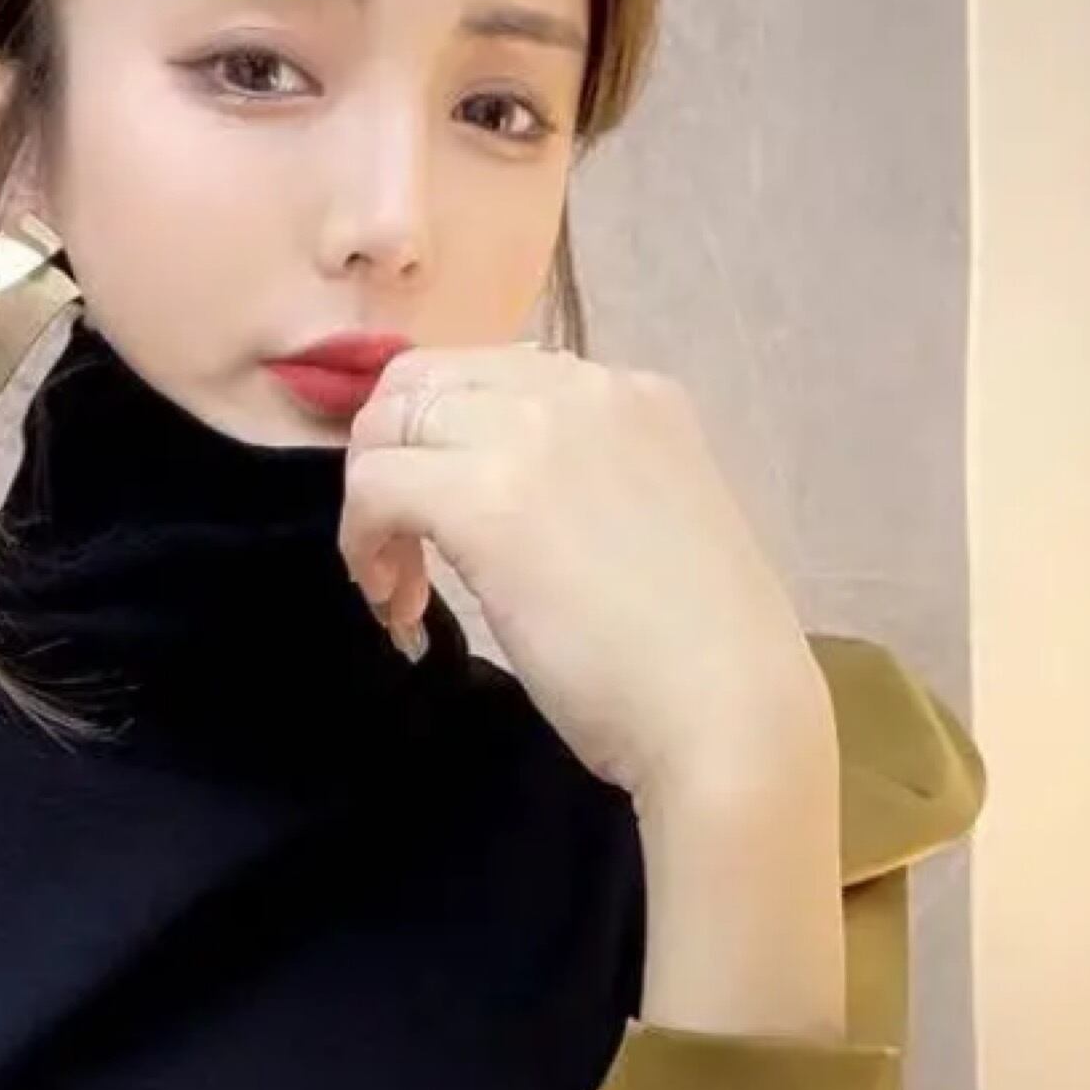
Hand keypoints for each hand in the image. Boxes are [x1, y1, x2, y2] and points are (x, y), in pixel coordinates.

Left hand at [339, 344, 830, 804]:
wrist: (727, 715)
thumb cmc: (693, 660)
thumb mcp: (643, 529)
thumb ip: (578, 490)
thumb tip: (500, 499)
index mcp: (634, 395)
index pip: (490, 375)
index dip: (440, 444)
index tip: (442, 526)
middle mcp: (584, 389)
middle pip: (424, 381)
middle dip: (389, 461)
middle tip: (400, 556)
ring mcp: (534, 433)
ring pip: (388, 425)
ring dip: (372, 507)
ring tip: (400, 593)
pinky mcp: (486, 495)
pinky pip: (375, 486)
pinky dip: (362, 545)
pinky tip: (400, 611)